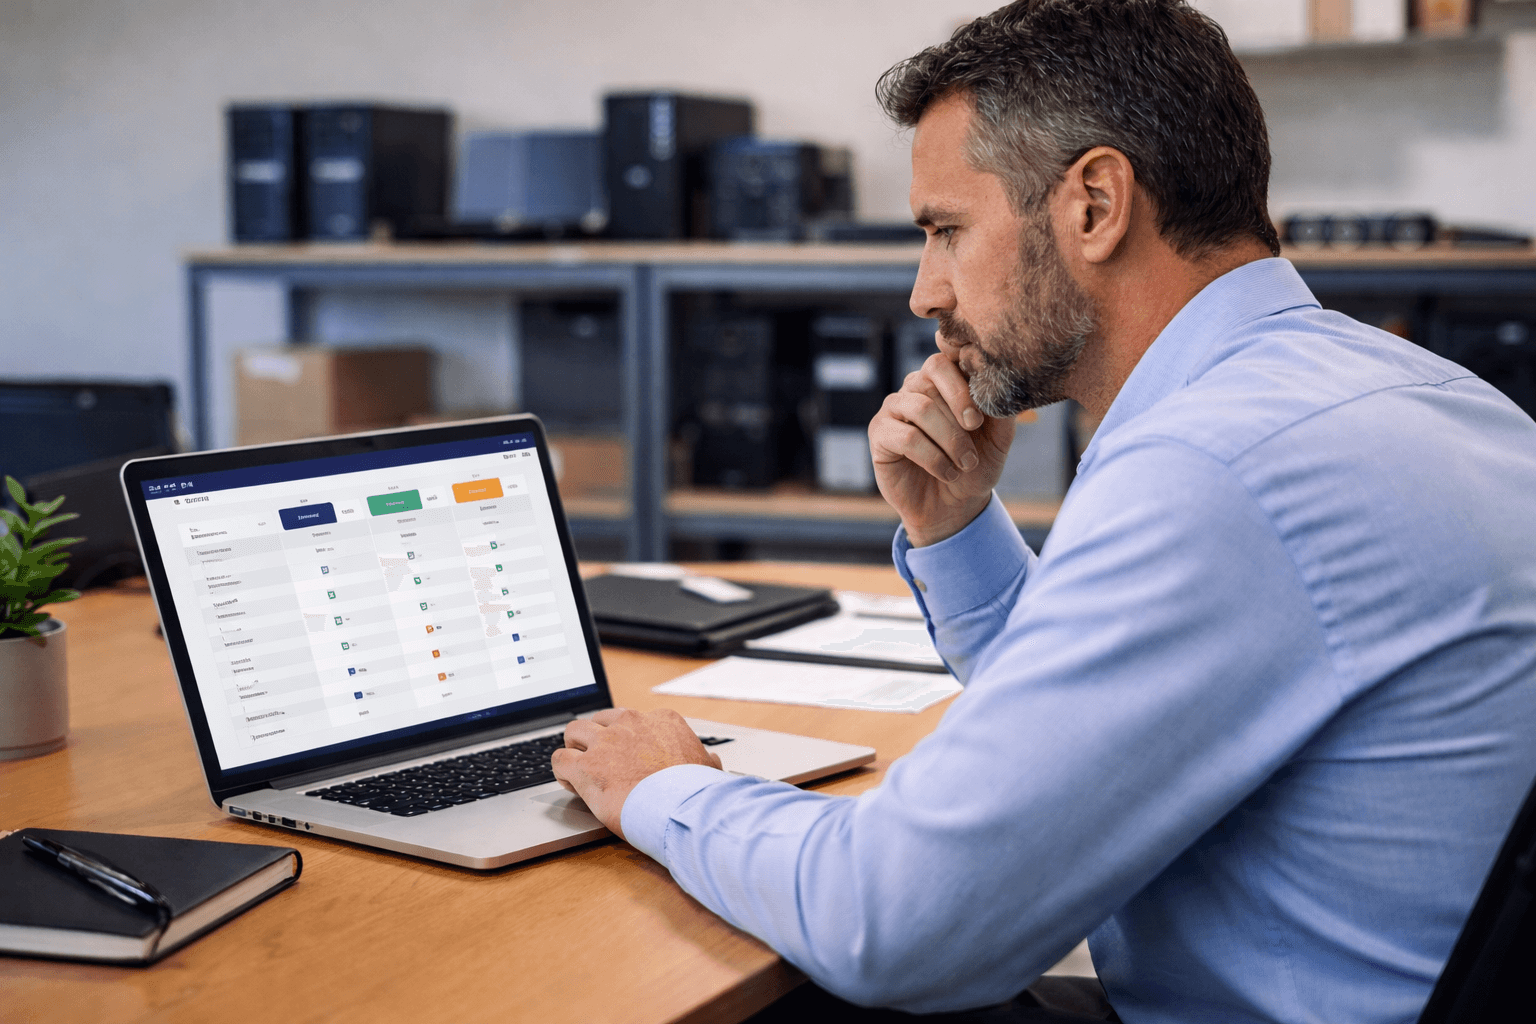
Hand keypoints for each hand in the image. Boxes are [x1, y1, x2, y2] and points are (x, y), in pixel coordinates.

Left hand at [550, 708, 722, 839]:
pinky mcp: (586, 765)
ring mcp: (606, 742)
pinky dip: (562, 772)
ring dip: (574, 749)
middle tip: (596, 760)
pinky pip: (560, 760)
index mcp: (660, 720)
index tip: (622, 755)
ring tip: (578, 769)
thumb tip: (711, 760)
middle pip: (599, 719)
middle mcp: (631, 723)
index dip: (622, 738)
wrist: (681, 808)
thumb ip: (704, 759)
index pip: (630, 718)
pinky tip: (571, 783)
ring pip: (573, 731)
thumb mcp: (708, 767)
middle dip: (594, 738)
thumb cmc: (694, 791)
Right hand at [869, 352, 1013, 545]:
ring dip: (950, 438)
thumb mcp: (999, 438)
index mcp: (945, 379)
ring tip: (965, 463)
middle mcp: (916, 386)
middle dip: (961, 403)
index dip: (966, 367)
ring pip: (921, 407)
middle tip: (975, 428)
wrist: (954, 506)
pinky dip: (933, 458)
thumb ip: (1001, 409)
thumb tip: (999, 386)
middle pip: (934, 371)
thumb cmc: (975, 466)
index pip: (949, 352)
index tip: (983, 397)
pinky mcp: (879, 433)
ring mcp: (895, 407)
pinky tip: (946, 472)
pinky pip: (907, 437)